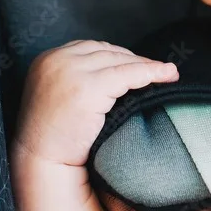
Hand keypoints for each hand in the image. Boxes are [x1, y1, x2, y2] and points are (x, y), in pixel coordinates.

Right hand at [13, 40, 177, 166]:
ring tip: (168, 74)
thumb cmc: (55, 134)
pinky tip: (167, 75)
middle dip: (135, 61)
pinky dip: (151, 73)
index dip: (121, 56)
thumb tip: (124, 64)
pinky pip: (129, 74)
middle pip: (108, 52)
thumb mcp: (60, 92)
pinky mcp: (87, 88)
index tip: (140, 65)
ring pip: (121, 61)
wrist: (41, 162)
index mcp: (48, 58)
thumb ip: (81, 74)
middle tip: (160, 70)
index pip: (93, 48)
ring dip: (147, 66)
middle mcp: (56, 60)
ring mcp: (70, 72)